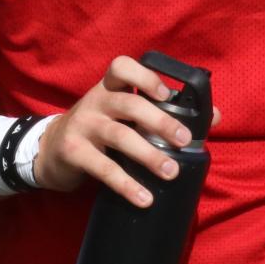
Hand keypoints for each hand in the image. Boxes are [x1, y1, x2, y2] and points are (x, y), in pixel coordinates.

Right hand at [34, 55, 217, 207]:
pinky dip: (126, 184)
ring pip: (119, 136)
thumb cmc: (98, 127)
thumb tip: (215, 117)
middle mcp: (96, 100)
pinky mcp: (73, 152)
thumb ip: (162, 111)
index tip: (166, 93)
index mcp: (109, 86)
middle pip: (129, 104)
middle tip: (185, 140)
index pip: (122, 67)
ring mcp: (83, 125)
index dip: (145, 76)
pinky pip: (103, 168)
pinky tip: (144, 197)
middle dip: (160, 121)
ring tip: (171, 172)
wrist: (49, 150)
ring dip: (148, 155)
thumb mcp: (123, 113)